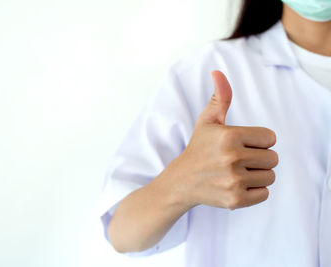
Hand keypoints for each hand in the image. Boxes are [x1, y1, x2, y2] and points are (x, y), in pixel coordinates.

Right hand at [168, 70, 278, 209]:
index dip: (258, 141)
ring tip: (236, 172)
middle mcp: (232, 158)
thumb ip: (220, 97)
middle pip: (273, 158)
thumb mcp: (207, 121)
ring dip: (257, 175)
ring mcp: (233, 181)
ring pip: (270, 176)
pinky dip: (254, 191)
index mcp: (229, 136)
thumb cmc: (198, 148)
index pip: (270, 138)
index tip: (240, 144)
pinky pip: (264, 194)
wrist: (181, 181)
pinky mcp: (235, 200)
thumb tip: (218, 72)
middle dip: (259, 158)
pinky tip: (236, 185)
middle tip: (238, 160)